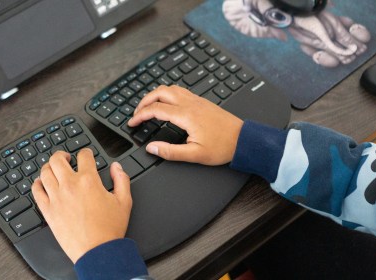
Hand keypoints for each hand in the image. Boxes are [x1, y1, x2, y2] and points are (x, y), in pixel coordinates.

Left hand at [31, 149, 131, 263]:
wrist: (97, 251)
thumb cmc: (110, 229)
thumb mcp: (125, 201)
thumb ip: (121, 180)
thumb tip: (116, 167)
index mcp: (89, 181)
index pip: (84, 156)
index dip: (86, 152)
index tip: (86, 155)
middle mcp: (70, 186)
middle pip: (58, 159)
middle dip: (62, 155)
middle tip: (66, 158)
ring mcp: (56, 197)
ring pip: (45, 172)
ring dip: (49, 167)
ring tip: (53, 168)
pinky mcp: (48, 210)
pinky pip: (36, 191)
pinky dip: (37, 184)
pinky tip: (41, 183)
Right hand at [128, 85, 243, 165]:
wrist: (243, 139)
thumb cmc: (222, 147)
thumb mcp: (195, 155)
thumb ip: (170, 152)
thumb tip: (151, 148)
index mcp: (186, 116)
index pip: (156, 109)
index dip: (140, 116)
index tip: (132, 123)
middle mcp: (190, 104)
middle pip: (160, 92)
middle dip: (144, 101)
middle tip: (136, 113)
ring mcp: (196, 100)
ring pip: (170, 88)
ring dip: (155, 95)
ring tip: (148, 107)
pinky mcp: (201, 101)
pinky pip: (179, 90)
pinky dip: (167, 94)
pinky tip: (166, 103)